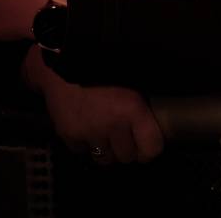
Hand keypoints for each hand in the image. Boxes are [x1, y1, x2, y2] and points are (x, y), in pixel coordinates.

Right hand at [39, 70, 163, 163]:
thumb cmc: (103, 66)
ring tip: (103, 130)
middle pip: (127, 157)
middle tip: (122, 132)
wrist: (64, 61)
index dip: (150, 148)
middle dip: (126, 148)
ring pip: (104, 159)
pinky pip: (83, 151)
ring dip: (106, 149)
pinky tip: (85, 126)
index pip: (151, 148)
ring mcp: (89, 133)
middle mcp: (112, 125)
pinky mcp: (69, 135)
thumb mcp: (132, 80)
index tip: (147, 142)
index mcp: (132, 109)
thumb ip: (142, 105)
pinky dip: (85, 143)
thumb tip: (156, 124)